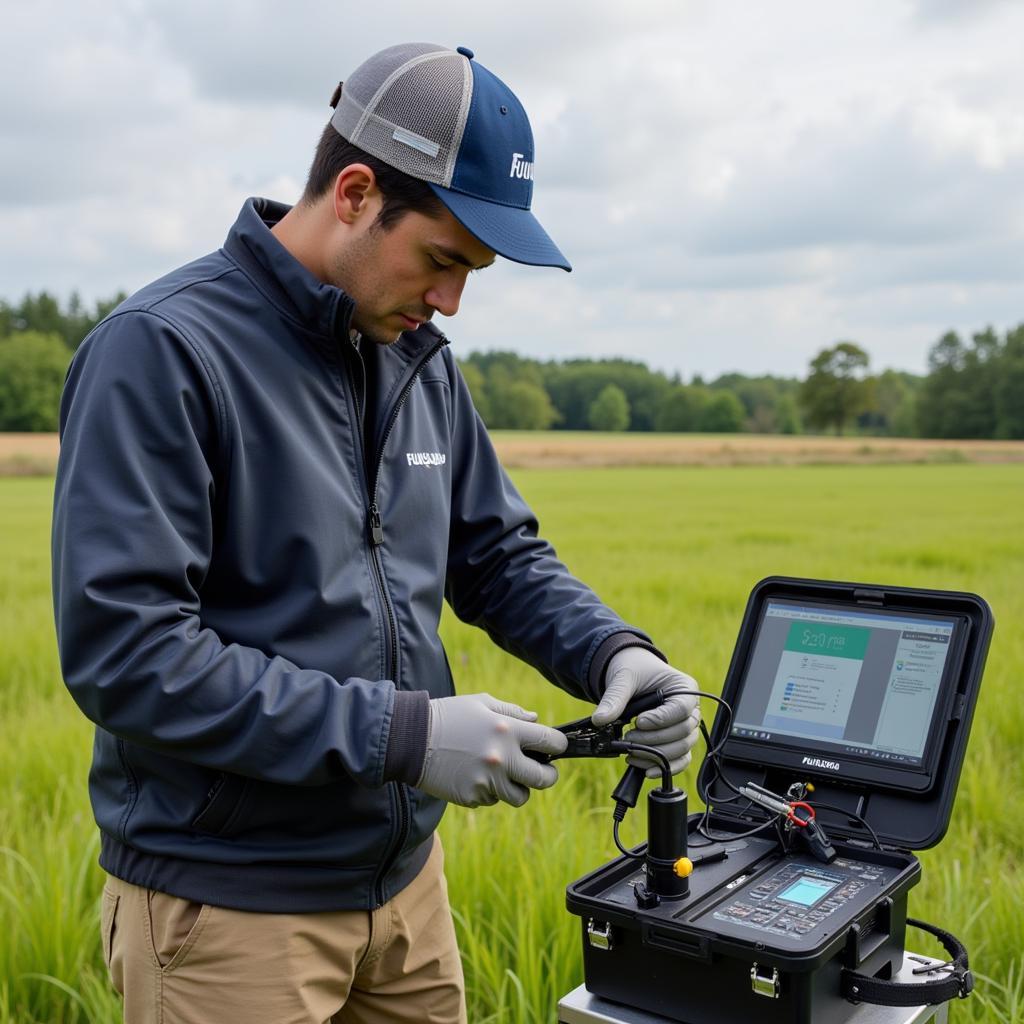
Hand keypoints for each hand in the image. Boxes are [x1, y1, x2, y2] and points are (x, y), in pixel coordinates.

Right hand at [416, 693, 568, 807]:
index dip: (558, 745)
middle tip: (541, 771)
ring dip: (517, 787)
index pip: (550, 742)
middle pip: (544, 779)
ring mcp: (487, 781)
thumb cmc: (449, 716)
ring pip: (520, 796)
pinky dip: (489, 791)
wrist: (411, 740)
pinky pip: (492, 800)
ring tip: (504, 774)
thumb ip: (512, 712)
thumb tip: (536, 721)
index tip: (555, 747)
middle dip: (547, 775)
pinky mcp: (472, 797)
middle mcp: (502, 758)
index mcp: (507, 730)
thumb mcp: (481, 703)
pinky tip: (474, 775)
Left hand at [592, 648, 700, 777]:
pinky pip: (681, 759)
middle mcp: (692, 709)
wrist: (632, 672)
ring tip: (631, 752)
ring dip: (657, 756)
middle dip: (654, 740)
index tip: (639, 722)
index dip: (661, 720)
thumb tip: (600, 720)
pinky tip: (646, 770)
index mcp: (685, 688)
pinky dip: (665, 767)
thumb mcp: (623, 678)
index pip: (682, 709)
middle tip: (629, 738)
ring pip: (683, 749)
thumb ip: (614, 698)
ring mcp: (687, 726)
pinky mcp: (679, 741)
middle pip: (684, 732)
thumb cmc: (633, 669)